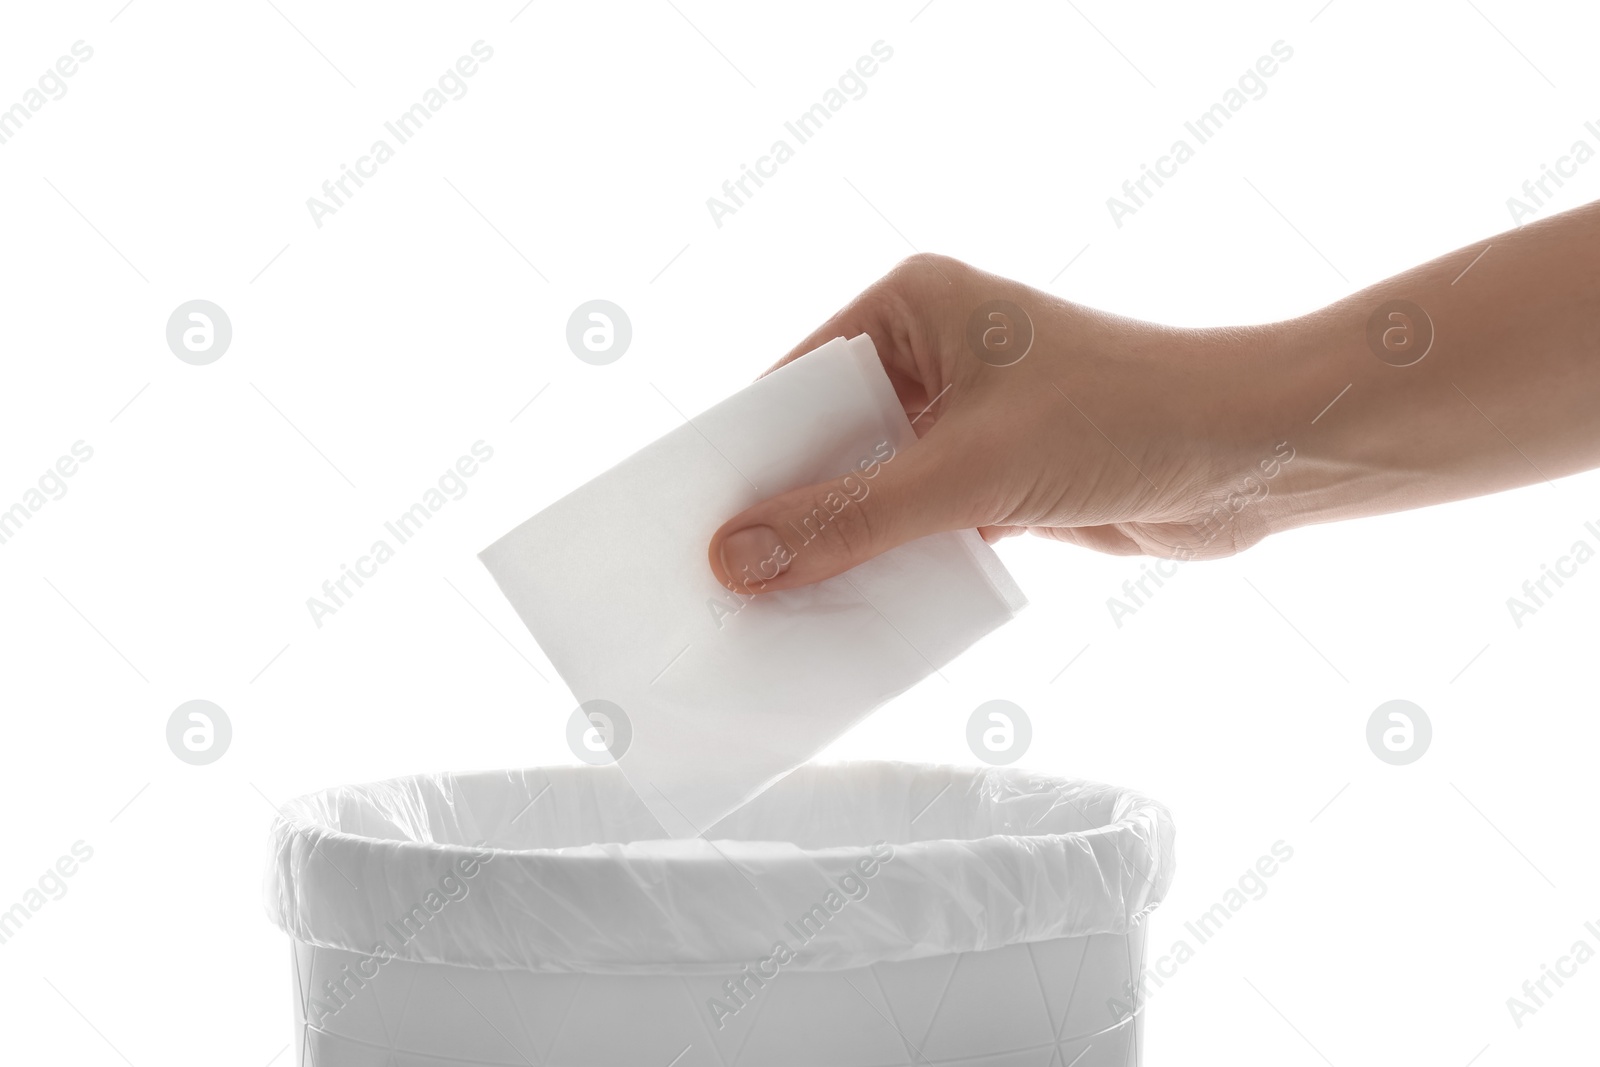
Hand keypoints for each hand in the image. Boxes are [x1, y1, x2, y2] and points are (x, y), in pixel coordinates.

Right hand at [707, 254, 1282, 592]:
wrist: (1256, 457)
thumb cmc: (1127, 419)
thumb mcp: (969, 472)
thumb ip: (851, 518)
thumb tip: (739, 557)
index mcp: (914, 306)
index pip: (798, 382)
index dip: (744, 455)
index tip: (690, 523)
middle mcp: (934, 353)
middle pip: (828, 440)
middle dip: (786, 508)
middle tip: (718, 582)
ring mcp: (966, 418)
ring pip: (872, 489)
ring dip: (836, 546)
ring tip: (767, 611)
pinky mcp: (997, 477)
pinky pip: (916, 524)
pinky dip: (888, 565)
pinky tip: (845, 613)